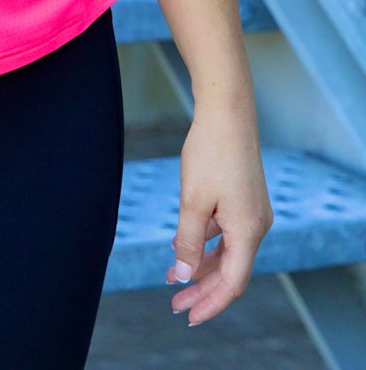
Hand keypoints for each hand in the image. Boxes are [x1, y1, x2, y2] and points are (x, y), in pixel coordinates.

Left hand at [166, 102, 273, 325]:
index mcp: (248, 231)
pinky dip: (205, 242)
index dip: (210, 303)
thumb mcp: (193, 200)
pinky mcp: (244, 198)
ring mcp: (252, 211)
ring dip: (200, 265)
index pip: (232, 282)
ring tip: (171, 276)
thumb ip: (188, 241)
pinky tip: (182, 242)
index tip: (187, 316)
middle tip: (175, 303)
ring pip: (227, 251)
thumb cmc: (211, 152)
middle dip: (202, 288)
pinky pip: (226, 231)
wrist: (227, 111)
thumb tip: (183, 275)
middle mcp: (257, 225)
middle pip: (230, 270)